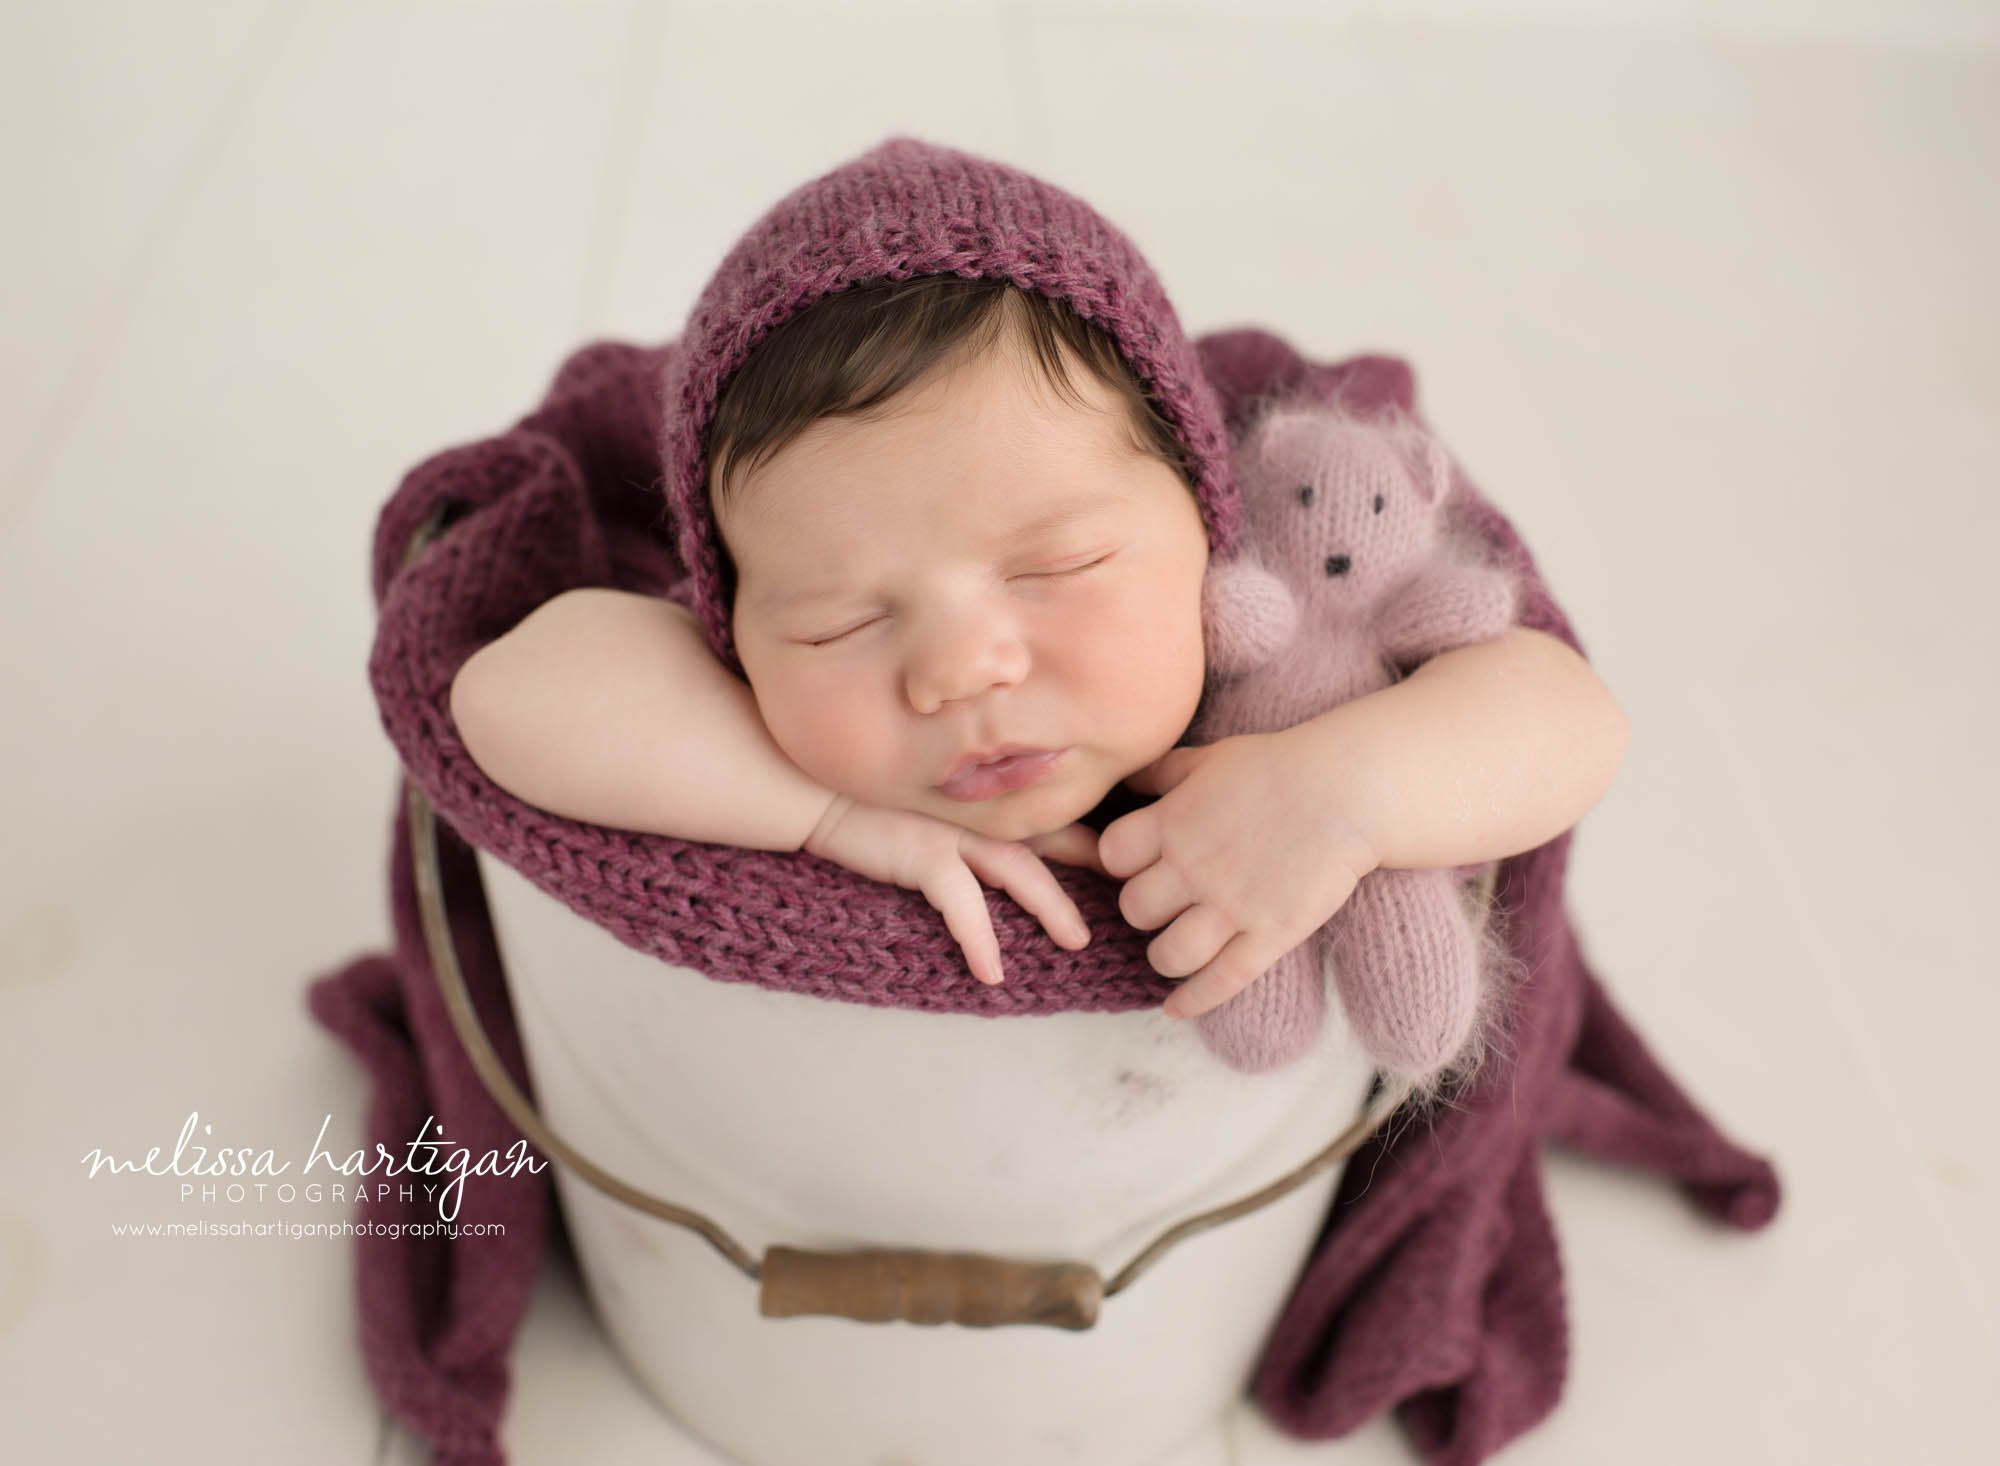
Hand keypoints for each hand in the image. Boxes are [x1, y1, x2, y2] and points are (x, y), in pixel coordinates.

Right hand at [802, 796, 1106, 987]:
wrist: (807, 788)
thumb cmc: (864, 799)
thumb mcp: (924, 800)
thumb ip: (962, 812)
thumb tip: (995, 843)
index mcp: (979, 799)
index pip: (1045, 811)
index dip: (1086, 830)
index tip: (1125, 849)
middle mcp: (973, 809)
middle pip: (1048, 835)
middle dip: (1091, 863)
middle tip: (1130, 892)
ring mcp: (949, 828)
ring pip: (1017, 867)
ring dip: (1050, 905)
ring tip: (1077, 941)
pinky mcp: (919, 853)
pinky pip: (959, 901)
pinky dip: (978, 936)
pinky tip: (991, 972)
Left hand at [1100, 731, 1377, 1020]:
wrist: (1349, 790)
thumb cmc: (1280, 767)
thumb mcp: (1212, 758)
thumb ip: (1164, 773)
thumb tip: (1125, 778)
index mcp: (1174, 822)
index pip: (1112, 856)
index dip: (1118, 863)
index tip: (1135, 865)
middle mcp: (1193, 867)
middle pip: (1135, 909)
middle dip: (1143, 910)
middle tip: (1164, 907)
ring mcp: (1232, 906)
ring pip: (1169, 953)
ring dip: (1163, 957)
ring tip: (1173, 952)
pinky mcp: (1270, 934)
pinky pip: (1222, 980)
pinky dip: (1193, 1001)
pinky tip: (1176, 1009)